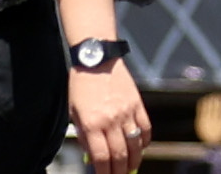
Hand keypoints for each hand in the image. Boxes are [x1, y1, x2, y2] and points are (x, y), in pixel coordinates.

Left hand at [68, 57, 150, 173]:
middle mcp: (110, 120)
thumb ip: (84, 135)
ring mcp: (126, 112)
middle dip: (120, 171)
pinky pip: (146, 129)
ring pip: (136, 146)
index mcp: (91, 123)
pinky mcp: (138, 104)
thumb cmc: (81, 84)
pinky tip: (140, 147)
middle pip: (120, 155)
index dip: (104, 173)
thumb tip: (93, 157)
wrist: (97, 57)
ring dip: (134, 160)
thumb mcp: (74, 111)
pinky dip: (145, 142)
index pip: (101, 158)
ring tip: (130, 166)